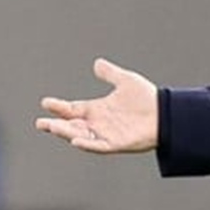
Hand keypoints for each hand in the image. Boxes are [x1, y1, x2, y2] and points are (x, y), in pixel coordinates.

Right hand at [36, 58, 158, 153]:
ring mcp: (106, 134)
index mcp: (97, 109)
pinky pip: (98, 146)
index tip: (46, 102)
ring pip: (80, 135)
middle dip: (55, 124)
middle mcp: (98, 123)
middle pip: (71, 125)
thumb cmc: (147, 98)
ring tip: (53, 127)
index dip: (58, 106)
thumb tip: (97, 63)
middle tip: (41, 122)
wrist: (168, 113)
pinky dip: (87, 144)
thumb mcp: (126, 81)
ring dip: (66, 133)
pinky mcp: (116, 144)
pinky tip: (76, 140)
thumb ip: (111, 74)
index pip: (72, 109)